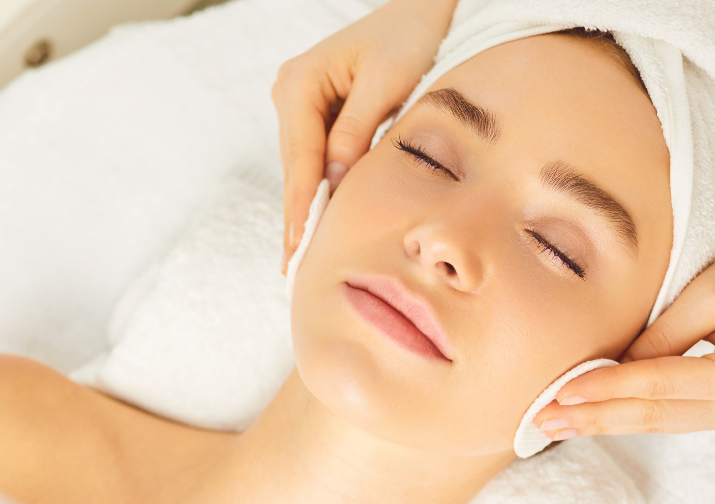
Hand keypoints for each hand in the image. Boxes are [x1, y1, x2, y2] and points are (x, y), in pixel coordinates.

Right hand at [272, 0, 456, 271]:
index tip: (297, 247)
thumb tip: (335, 183)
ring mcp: (301, 104)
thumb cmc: (410, 37)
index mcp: (299, 83)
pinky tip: (322, 224)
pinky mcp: (318, 114)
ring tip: (303, 256)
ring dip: (309, 207)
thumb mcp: (387, 83)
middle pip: (296, 168)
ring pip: (305, 167)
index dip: (300, 207)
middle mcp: (290, 93)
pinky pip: (319, 159)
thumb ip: (357, 133)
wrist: (424, 9)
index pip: (300, 158)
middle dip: (300, 215)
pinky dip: (324, 189)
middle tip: (295, 267)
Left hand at [532, 234, 714, 437]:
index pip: (657, 383)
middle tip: (539, 422)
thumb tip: (610, 369)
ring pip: (656, 423)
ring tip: (552, 425)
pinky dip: (625, 415)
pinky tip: (587, 417)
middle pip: (652, 415)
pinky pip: (667, 417)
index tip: (559, 393)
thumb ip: (659, 334)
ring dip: (602, 423)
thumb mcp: (707, 290)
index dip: (605, 389)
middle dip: (593, 419)